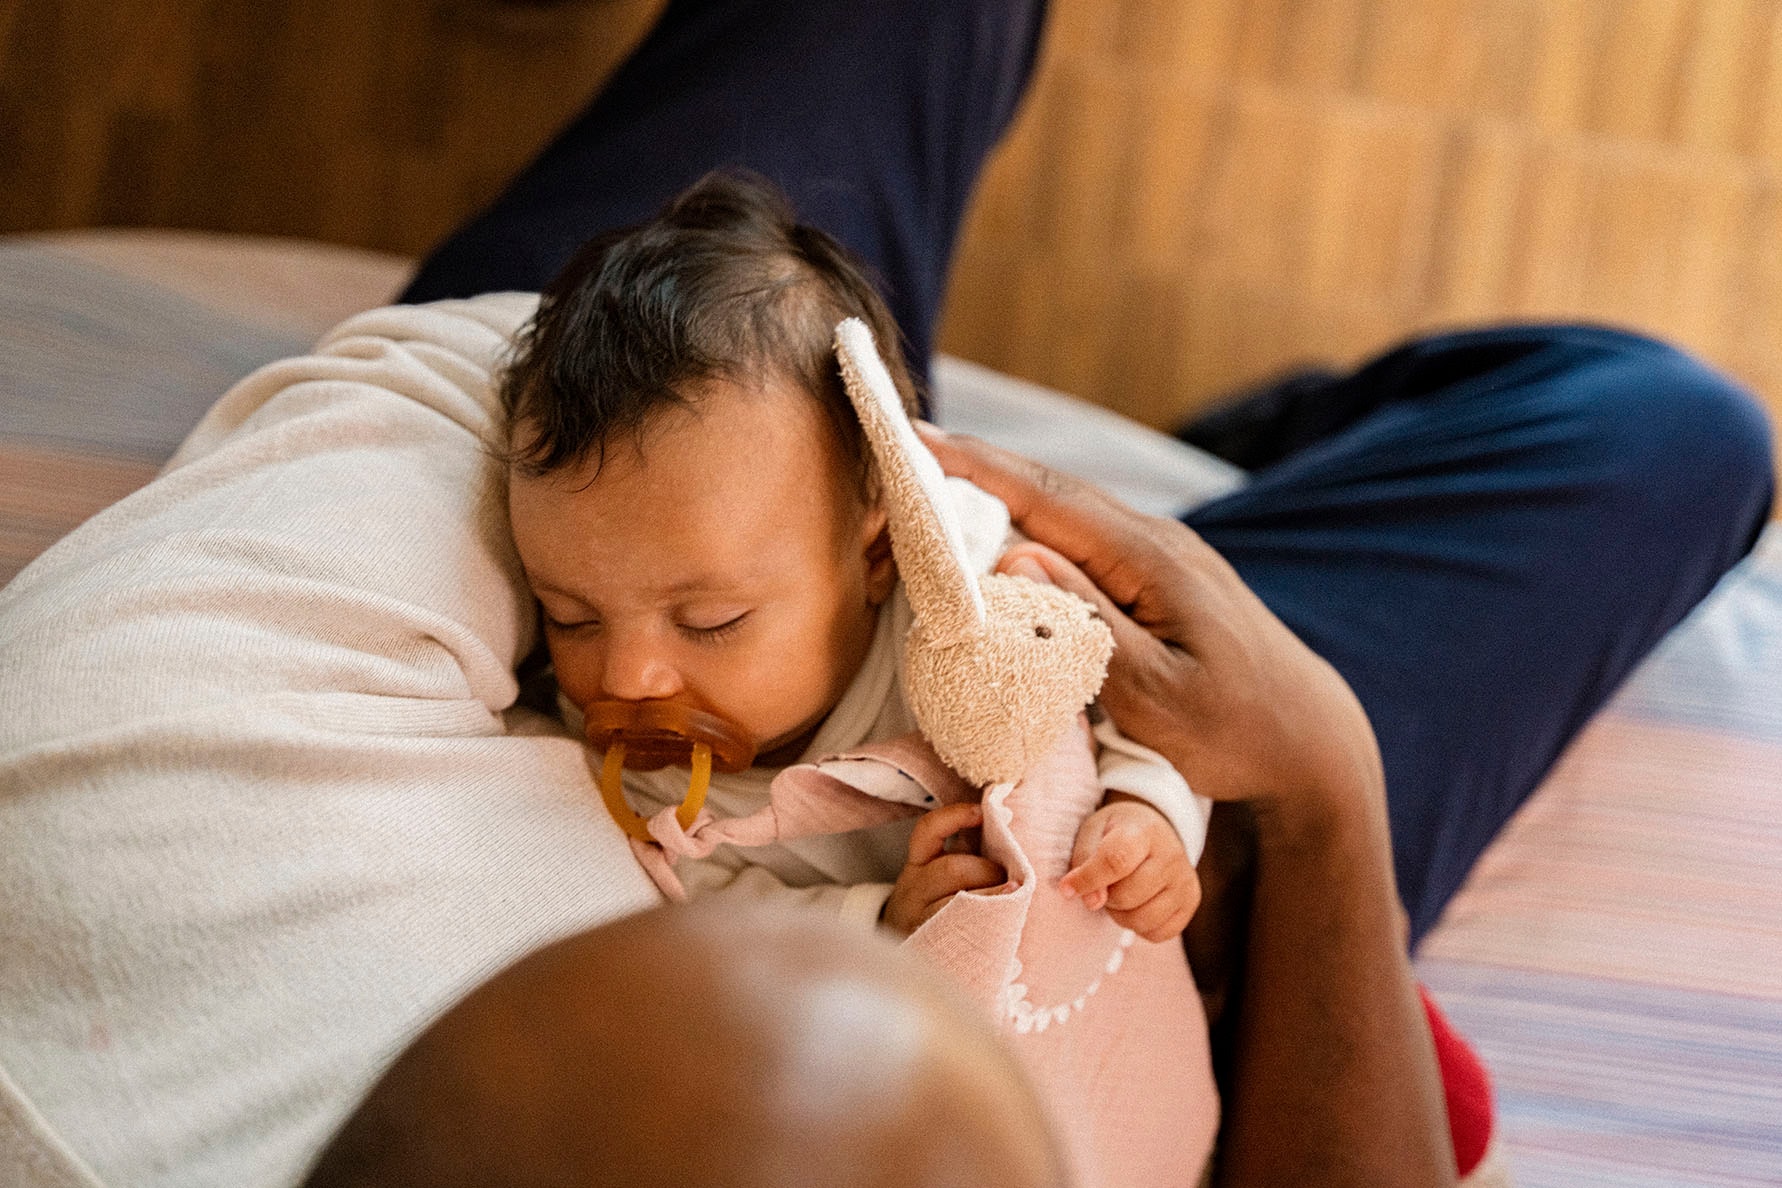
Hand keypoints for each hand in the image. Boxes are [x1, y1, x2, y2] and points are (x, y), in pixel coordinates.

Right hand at [883, 802, 1007, 934]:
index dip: (954, 816)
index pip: (927, 831)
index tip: (980, 813)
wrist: (906, 952)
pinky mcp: (934, 941)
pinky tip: (1007, 917)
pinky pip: (964, 927)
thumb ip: (965, 854)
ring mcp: (921, 918)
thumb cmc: (936, 905)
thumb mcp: (939, 876)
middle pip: (952, 869)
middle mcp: (914, 890)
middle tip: (1009, 880)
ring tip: (1012, 897)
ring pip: (960, 900)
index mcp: (917, 866)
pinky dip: (991, 918)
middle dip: (987, 870)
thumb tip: (1005, 821)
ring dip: (994, 895)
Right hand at [916, 423, 1383, 830]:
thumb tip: (1015, 557)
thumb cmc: (1236, 730)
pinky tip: (996, 536)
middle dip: (969, 472)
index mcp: (1149, 559)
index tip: (910, 437)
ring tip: (928, 493)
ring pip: (1061, 513)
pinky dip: (1027, 529)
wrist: (1308, 738)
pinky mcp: (1156, 577)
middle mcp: (1153, 540)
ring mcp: (1158, 554)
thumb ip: (1089, 622)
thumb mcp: (1158, 694)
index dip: (974, 467)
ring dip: (995, 499)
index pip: (1046, 499)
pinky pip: (1079, 539)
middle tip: (896, 458)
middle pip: (1046, 492)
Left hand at [1060, 794, 1199, 940]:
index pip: (1116, 861)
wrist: (1152, 830)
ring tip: (1120, 893)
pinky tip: (1138, 904)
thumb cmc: (1113, 833)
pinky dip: (1139, 927)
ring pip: (1142, 920)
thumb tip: (1092, 903)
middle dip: (1106, 897)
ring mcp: (1185, 880)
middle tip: (1105, 883)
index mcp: (1143, 831)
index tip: (1067, 888)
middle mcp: (1171, 855)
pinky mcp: (1191, 902)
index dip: (1088, 880)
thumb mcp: (1091, 833)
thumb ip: (1084, 864)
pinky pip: (1157, 934)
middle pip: (1126, 896)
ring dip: (1120, 914)